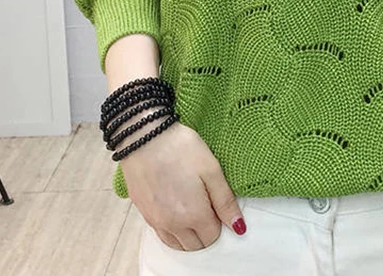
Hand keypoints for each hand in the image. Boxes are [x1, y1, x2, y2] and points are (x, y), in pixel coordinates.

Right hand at [121, 120, 245, 251]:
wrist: (144, 136)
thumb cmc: (181, 148)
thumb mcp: (212, 170)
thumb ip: (225, 202)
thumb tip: (238, 227)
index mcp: (193, 215)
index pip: (212, 237)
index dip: (220, 222)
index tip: (218, 204)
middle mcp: (173, 225)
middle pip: (195, 245)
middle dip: (205, 231)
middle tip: (207, 204)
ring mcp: (156, 221)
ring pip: (177, 244)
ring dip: (188, 234)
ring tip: (192, 207)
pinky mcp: (144, 213)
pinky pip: (162, 234)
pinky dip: (172, 230)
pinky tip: (176, 208)